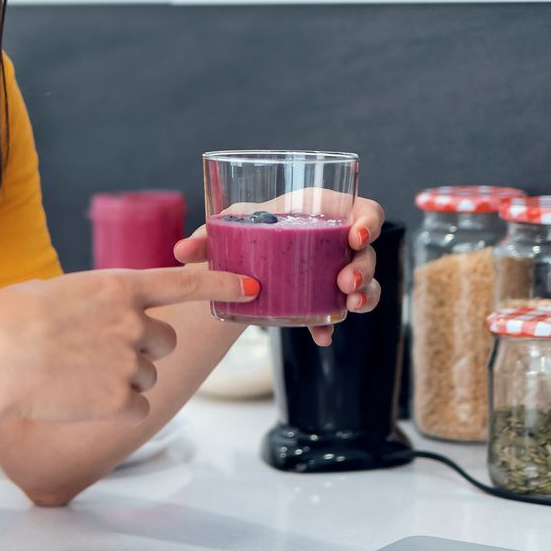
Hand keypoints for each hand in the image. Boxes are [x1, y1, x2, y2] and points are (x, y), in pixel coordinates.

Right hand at [0, 266, 258, 423]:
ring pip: (147, 377)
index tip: (252, 286)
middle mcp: (132, 322)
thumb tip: (103, 319)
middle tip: (96, 353)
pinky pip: (136, 407)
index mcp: (117, 286)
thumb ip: (95, 303)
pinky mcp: (119, 399)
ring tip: (76, 375)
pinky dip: (114, 408)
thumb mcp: (57, 293)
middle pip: (165, 341)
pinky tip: (79, 399)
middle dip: (141, 349)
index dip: (221, 282)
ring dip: (122, 379)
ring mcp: (128, 361)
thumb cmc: (7, 321)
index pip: (184, 282)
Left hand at [172, 196, 385, 346]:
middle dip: (363, 269)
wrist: (243, 256)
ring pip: (364, 285)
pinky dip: (329, 325)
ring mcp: (334, 272)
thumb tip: (181, 252)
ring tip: (347, 307)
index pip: (365, 212)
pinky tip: (321, 337)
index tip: (356, 236)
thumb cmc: (245, 227)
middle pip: (367, 253)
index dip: (369, 222)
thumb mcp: (230, 225)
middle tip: (346, 282)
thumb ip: (208, 236)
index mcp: (324, 212)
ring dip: (363, 296)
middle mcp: (336, 242)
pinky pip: (335, 313)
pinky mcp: (323, 298)